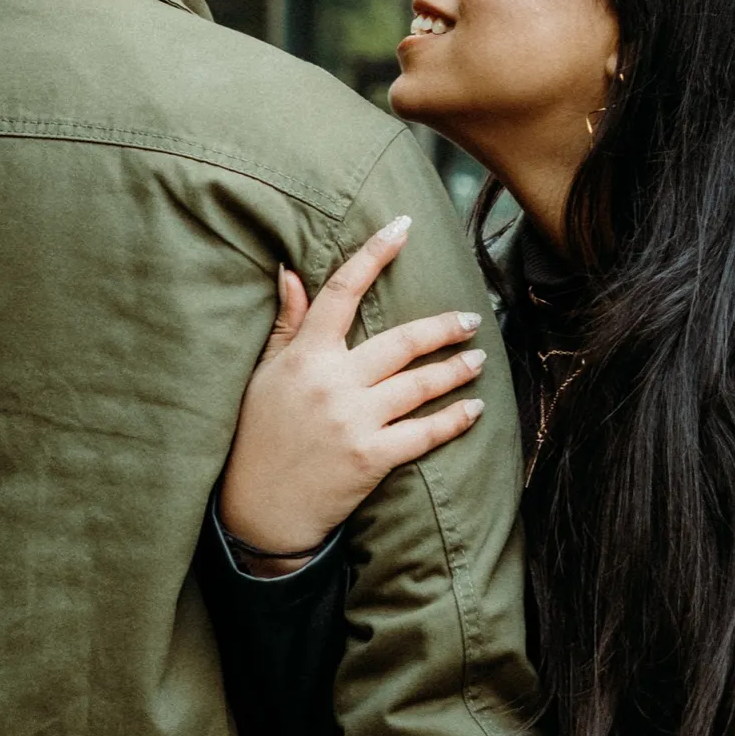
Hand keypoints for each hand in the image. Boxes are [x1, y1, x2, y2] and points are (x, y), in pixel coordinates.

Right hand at [218, 217, 487, 564]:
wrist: (257, 509)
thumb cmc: (258, 436)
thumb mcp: (264, 374)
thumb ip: (287, 323)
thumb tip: (291, 270)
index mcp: (305, 355)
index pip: (342, 291)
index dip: (374, 254)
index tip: (402, 226)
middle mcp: (333, 382)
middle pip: (402, 341)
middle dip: (443, 327)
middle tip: (471, 319)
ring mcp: (354, 421)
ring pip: (420, 384)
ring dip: (456, 369)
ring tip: (477, 358)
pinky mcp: (371, 458)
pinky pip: (425, 433)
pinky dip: (455, 419)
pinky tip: (475, 408)